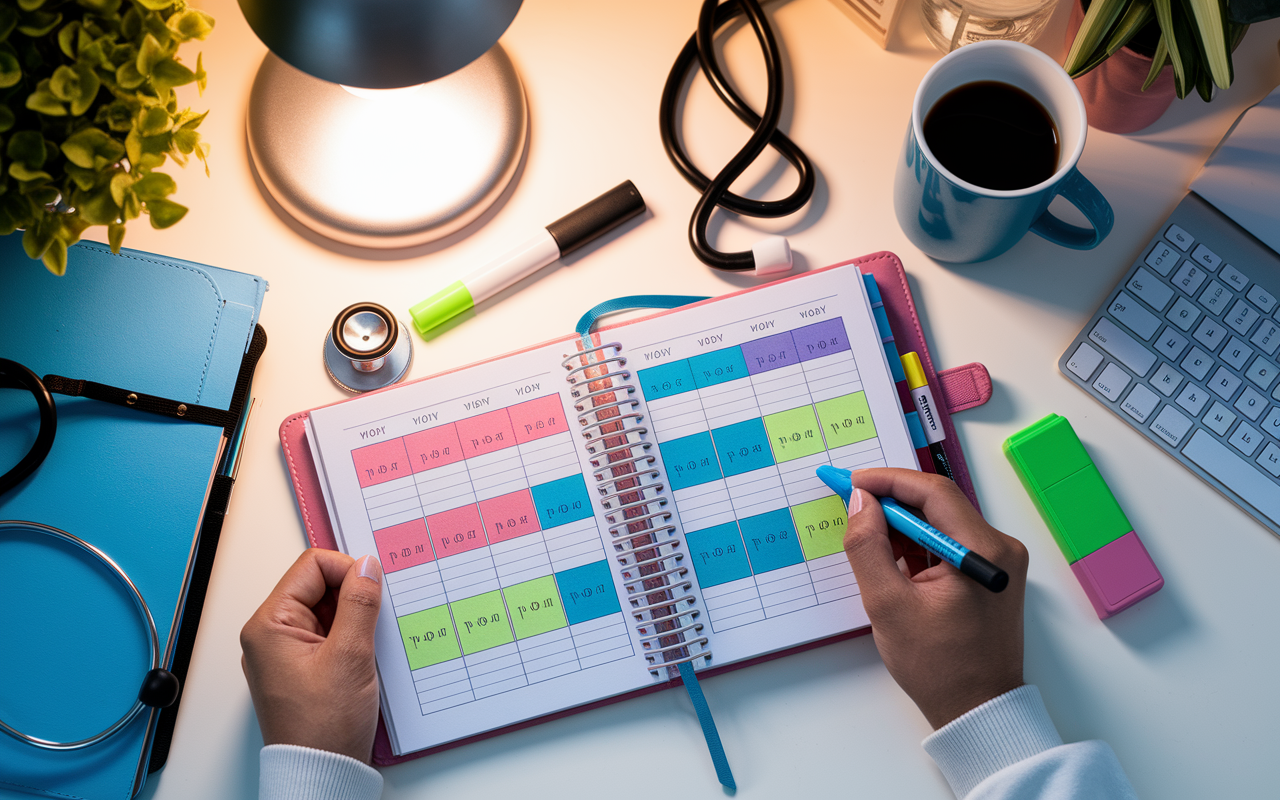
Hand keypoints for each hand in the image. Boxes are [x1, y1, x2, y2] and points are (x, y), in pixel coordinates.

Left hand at [240, 548, 383, 761]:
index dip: (347, 570)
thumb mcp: (350, 656)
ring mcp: (287, 652)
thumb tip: (367, 567)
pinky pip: (331, 635)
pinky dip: (353, 638)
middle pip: (318, 586)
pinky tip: (367, 656)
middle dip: (353, 596)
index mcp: (270, 625)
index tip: (374, 588)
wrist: (321, 774)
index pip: (311, 567)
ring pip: (328, 611)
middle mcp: (272, 635)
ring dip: (355, 620)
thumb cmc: (323, 728)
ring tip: (370, 645)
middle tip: (376, 619)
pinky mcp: (303, 668)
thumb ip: (360, 604)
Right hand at [842, 468, 1028, 729]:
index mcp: (984, 551)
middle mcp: (999, 549)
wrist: (977, 709)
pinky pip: (947, 542)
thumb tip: (859, 503)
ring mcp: (997, 562)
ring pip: (940, 522)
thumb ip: (868, 547)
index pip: (933, 492)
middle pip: (938, 503)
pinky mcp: (989, 574)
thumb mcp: (888, 605)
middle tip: (849, 500)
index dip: (888, 481)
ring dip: (902, 523)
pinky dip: (916, 543)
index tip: (852, 482)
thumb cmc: (940, 668)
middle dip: (890, 500)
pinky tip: (890, 555)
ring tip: (865, 533)